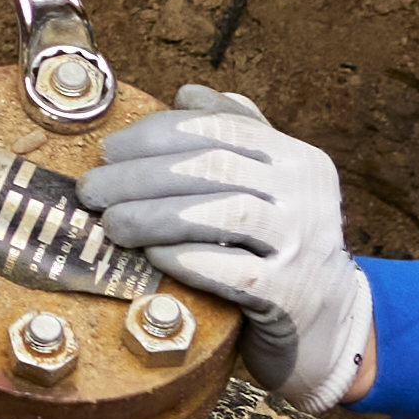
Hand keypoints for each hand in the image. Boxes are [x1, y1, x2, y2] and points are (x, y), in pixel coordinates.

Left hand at [80, 89, 370, 411]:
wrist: (327, 325)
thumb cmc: (280, 248)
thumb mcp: (270, 185)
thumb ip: (236, 136)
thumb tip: (188, 94)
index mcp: (297, 160)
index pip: (220, 128)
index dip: (157, 134)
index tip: (110, 151)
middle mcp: (307, 196)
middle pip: (214, 168)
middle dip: (141, 176)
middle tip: (92, 190)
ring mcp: (303, 246)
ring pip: (224, 214)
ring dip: (155, 214)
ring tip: (112, 223)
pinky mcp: (289, 295)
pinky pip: (233, 270)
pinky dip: (186, 258)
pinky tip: (152, 255)